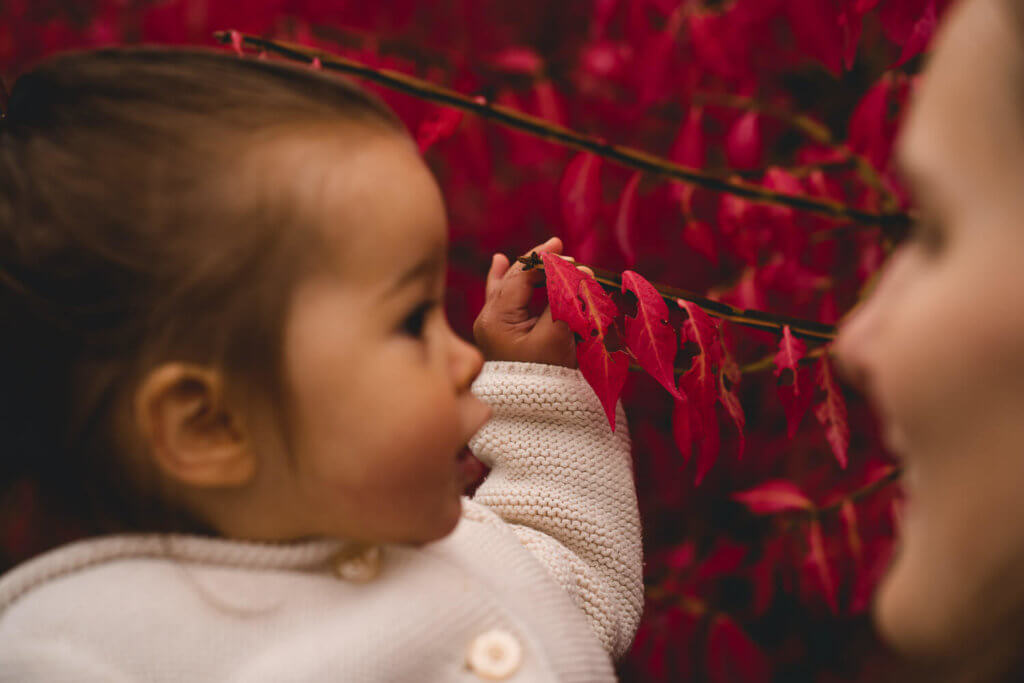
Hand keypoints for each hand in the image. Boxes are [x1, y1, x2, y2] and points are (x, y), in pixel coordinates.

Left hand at [473, 237, 580, 368]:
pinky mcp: (499, 331)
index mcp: (497, 319)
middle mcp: (488, 318)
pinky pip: (501, 298)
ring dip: (528, 270)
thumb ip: (562, 300)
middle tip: (560, 248)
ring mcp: (491, 324)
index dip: (547, 263)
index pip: (520, 277)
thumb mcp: (556, 335)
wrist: (533, 409)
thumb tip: (576, 272)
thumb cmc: (547, 374)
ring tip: (542, 251)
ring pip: (507, 285)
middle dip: (539, 263)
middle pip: (513, 278)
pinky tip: (500, 261)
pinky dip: (508, 280)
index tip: (569, 258)